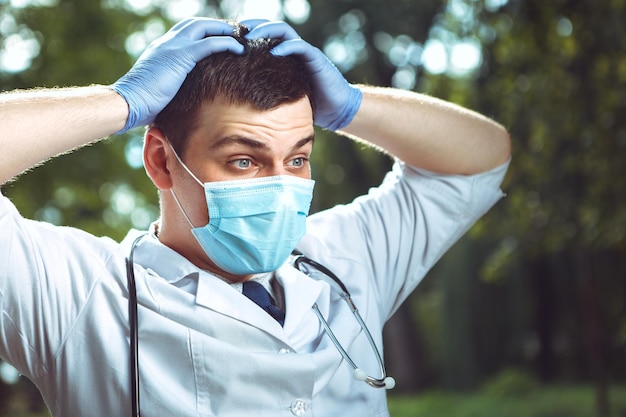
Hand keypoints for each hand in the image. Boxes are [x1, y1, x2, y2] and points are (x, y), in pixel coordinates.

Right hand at [111, 18, 243, 133]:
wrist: (128, 103)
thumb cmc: (140, 105)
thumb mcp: (159, 92)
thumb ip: (171, 89)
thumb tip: (181, 103)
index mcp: (160, 50)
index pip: (185, 33)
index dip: (202, 33)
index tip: (218, 38)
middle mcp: (166, 43)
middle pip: (195, 24)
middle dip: (215, 26)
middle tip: (234, 32)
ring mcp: (173, 47)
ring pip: (203, 28)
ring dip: (223, 30)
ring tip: (240, 37)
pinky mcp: (180, 56)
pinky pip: (209, 44)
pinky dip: (226, 43)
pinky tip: (239, 48)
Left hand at [244, 21, 361, 130]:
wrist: (336, 110)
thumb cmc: (309, 106)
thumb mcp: (281, 98)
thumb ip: (264, 94)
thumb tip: (238, 106)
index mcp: (285, 56)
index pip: (265, 37)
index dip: (249, 34)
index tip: (231, 38)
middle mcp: (295, 50)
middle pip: (273, 28)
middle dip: (255, 25)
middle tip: (237, 29)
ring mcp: (305, 53)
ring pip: (284, 32)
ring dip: (267, 30)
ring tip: (250, 36)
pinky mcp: (316, 59)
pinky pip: (299, 47)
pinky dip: (286, 47)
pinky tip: (273, 52)